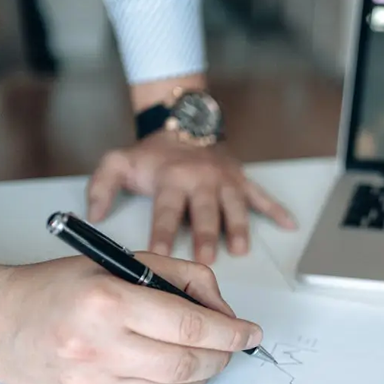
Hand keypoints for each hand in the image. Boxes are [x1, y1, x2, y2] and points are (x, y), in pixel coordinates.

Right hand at [0, 253, 260, 383]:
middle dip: (223, 355)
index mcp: (109, 301)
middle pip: (188, 363)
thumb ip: (178, 277)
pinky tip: (179, 374)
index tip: (250, 332)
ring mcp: (92, 379)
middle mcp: (99, 344)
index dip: (230, 332)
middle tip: (232, 344)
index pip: (190, 324)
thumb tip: (222, 309)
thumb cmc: (55, 288)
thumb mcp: (118, 262)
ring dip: (204, 377)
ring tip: (207, 358)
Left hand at [86, 132, 296, 263]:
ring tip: (240, 249)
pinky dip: (277, 210)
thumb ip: (101, 186)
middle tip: (207, 259)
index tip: (160, 252)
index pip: (166, 211)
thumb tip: (93, 214)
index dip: (163, 232)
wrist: (184, 124)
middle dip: (206, 235)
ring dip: (238, 228)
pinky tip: (289, 225)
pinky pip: (262, 197)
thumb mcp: (118, 162)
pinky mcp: (241, 182)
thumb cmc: (154, 153)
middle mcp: (200, 180)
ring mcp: (224, 182)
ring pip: (234, 207)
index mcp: (171, 180)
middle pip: (204, 212)